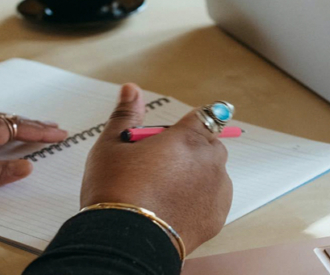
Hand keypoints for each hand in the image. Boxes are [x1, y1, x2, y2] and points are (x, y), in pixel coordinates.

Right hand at [81, 84, 232, 254]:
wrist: (124, 239)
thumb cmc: (116, 190)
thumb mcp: (112, 146)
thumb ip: (126, 114)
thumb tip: (131, 89)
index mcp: (187, 138)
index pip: (206, 115)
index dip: (189, 124)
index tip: (177, 135)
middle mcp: (209, 161)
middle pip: (209, 144)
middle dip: (190, 150)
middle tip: (159, 166)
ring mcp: (217, 190)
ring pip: (213, 173)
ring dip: (197, 175)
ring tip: (164, 190)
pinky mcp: (217, 216)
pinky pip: (213, 200)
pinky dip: (199, 200)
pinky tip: (173, 206)